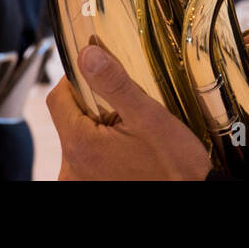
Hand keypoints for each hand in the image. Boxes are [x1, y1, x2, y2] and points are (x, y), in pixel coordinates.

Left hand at [46, 43, 211, 179]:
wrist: (191, 191)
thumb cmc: (173, 163)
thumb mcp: (148, 116)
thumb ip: (114, 84)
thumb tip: (87, 55)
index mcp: (80, 146)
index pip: (57, 98)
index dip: (76, 79)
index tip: (101, 75)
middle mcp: (71, 169)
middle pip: (68, 117)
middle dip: (93, 105)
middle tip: (126, 108)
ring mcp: (79, 181)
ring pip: (79, 135)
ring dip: (99, 125)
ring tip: (131, 130)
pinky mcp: (90, 186)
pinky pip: (87, 155)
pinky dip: (103, 145)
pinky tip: (128, 148)